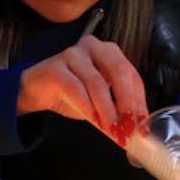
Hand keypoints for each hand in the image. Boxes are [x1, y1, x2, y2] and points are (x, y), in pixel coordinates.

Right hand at [16, 35, 148, 145]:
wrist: (37, 89)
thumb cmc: (72, 92)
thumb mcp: (100, 102)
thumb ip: (117, 111)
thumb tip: (136, 132)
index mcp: (110, 52)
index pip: (132, 76)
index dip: (139, 101)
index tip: (142, 125)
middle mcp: (94, 47)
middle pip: (119, 72)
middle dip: (127, 103)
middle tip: (129, 128)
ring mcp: (73, 55)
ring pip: (97, 82)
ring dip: (107, 110)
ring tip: (112, 130)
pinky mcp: (55, 68)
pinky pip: (75, 88)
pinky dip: (87, 107)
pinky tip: (94, 120)